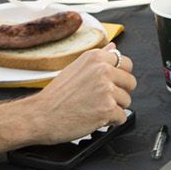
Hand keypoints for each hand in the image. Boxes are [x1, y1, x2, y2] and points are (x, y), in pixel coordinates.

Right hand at [19, 47, 134, 143]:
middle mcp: (103, 70)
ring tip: (94, 108)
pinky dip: (111, 122)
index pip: (126, 63)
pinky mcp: (107, 109)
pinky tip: (95, 118)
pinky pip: (122, 117)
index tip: (112, 83)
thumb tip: (113, 47)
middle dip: (120, 93)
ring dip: (114, 108)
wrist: (40, 116)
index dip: (120, 76)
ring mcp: (106, 90)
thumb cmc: (55, 96)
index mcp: (96, 58)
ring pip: (126, 101)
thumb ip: (98, 58)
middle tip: (101, 99)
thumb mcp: (76, 68)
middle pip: (130, 83)